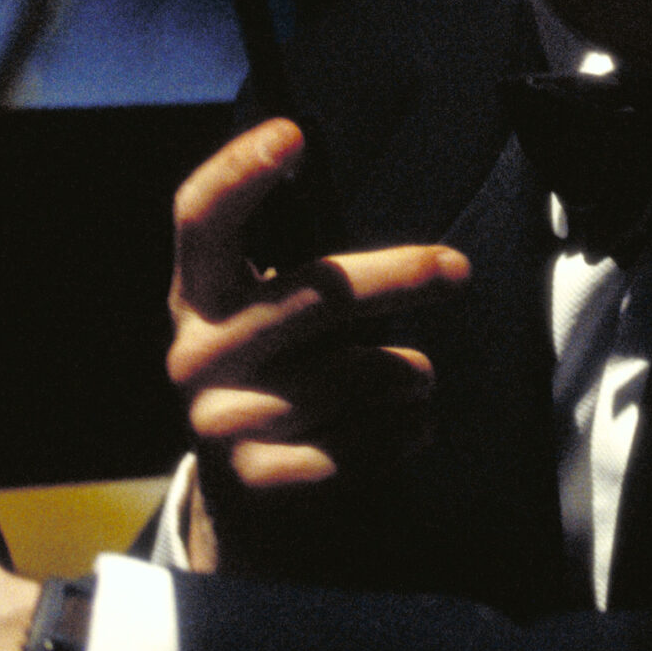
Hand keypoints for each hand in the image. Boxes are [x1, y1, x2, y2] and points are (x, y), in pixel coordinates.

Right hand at [165, 119, 469, 571]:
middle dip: (397, 277)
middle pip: (312, 295)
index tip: (293, 133)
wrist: (247, 517)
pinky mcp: (257, 480)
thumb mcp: (270, 325)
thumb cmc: (282, 386)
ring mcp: (221, 420)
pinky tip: (406, 428)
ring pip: (355, 375)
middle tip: (456, 270)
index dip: (240, 171)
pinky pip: (366, 440)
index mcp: (198, 296)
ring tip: (415, 378)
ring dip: (408, 374)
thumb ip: (302, 277)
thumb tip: (394, 239)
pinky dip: (404, 431)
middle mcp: (194, 353)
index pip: (201, 219)